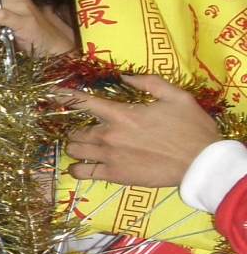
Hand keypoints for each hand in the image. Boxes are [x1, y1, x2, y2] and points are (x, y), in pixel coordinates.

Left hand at [63, 74, 221, 185]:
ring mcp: (109, 157)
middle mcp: (110, 136)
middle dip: (74, 128)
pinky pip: (83, 173)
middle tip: (79, 128)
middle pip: (76, 131)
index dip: (66, 97)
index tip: (54, 95)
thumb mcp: (176, 96)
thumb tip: (125, 77)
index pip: (84, 103)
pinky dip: (76, 169)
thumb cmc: (191, 128)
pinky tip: (76, 167)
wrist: (200, 162)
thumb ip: (149, 83)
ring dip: (74, 146)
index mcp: (122, 115)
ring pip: (75, 151)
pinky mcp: (115, 175)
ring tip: (78, 145)